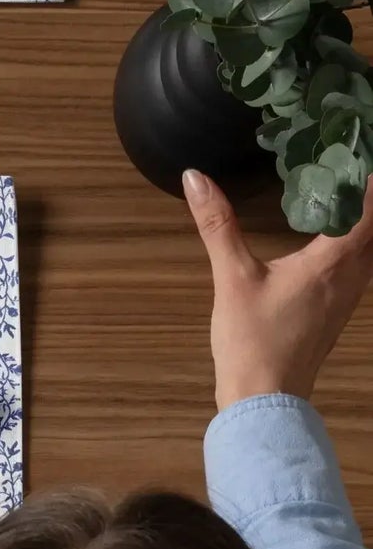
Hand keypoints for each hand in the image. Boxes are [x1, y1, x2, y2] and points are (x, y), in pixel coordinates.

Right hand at [183, 170, 372, 410]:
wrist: (264, 398)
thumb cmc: (252, 339)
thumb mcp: (231, 278)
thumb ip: (217, 225)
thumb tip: (195, 177)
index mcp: (333, 261)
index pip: (370, 207)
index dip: (368, 178)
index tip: (356, 150)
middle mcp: (353, 275)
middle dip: (368, 196)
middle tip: (347, 167)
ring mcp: (350, 296)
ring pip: (372, 247)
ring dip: (365, 220)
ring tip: (344, 193)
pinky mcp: (338, 311)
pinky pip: (362, 265)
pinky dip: (357, 243)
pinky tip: (333, 239)